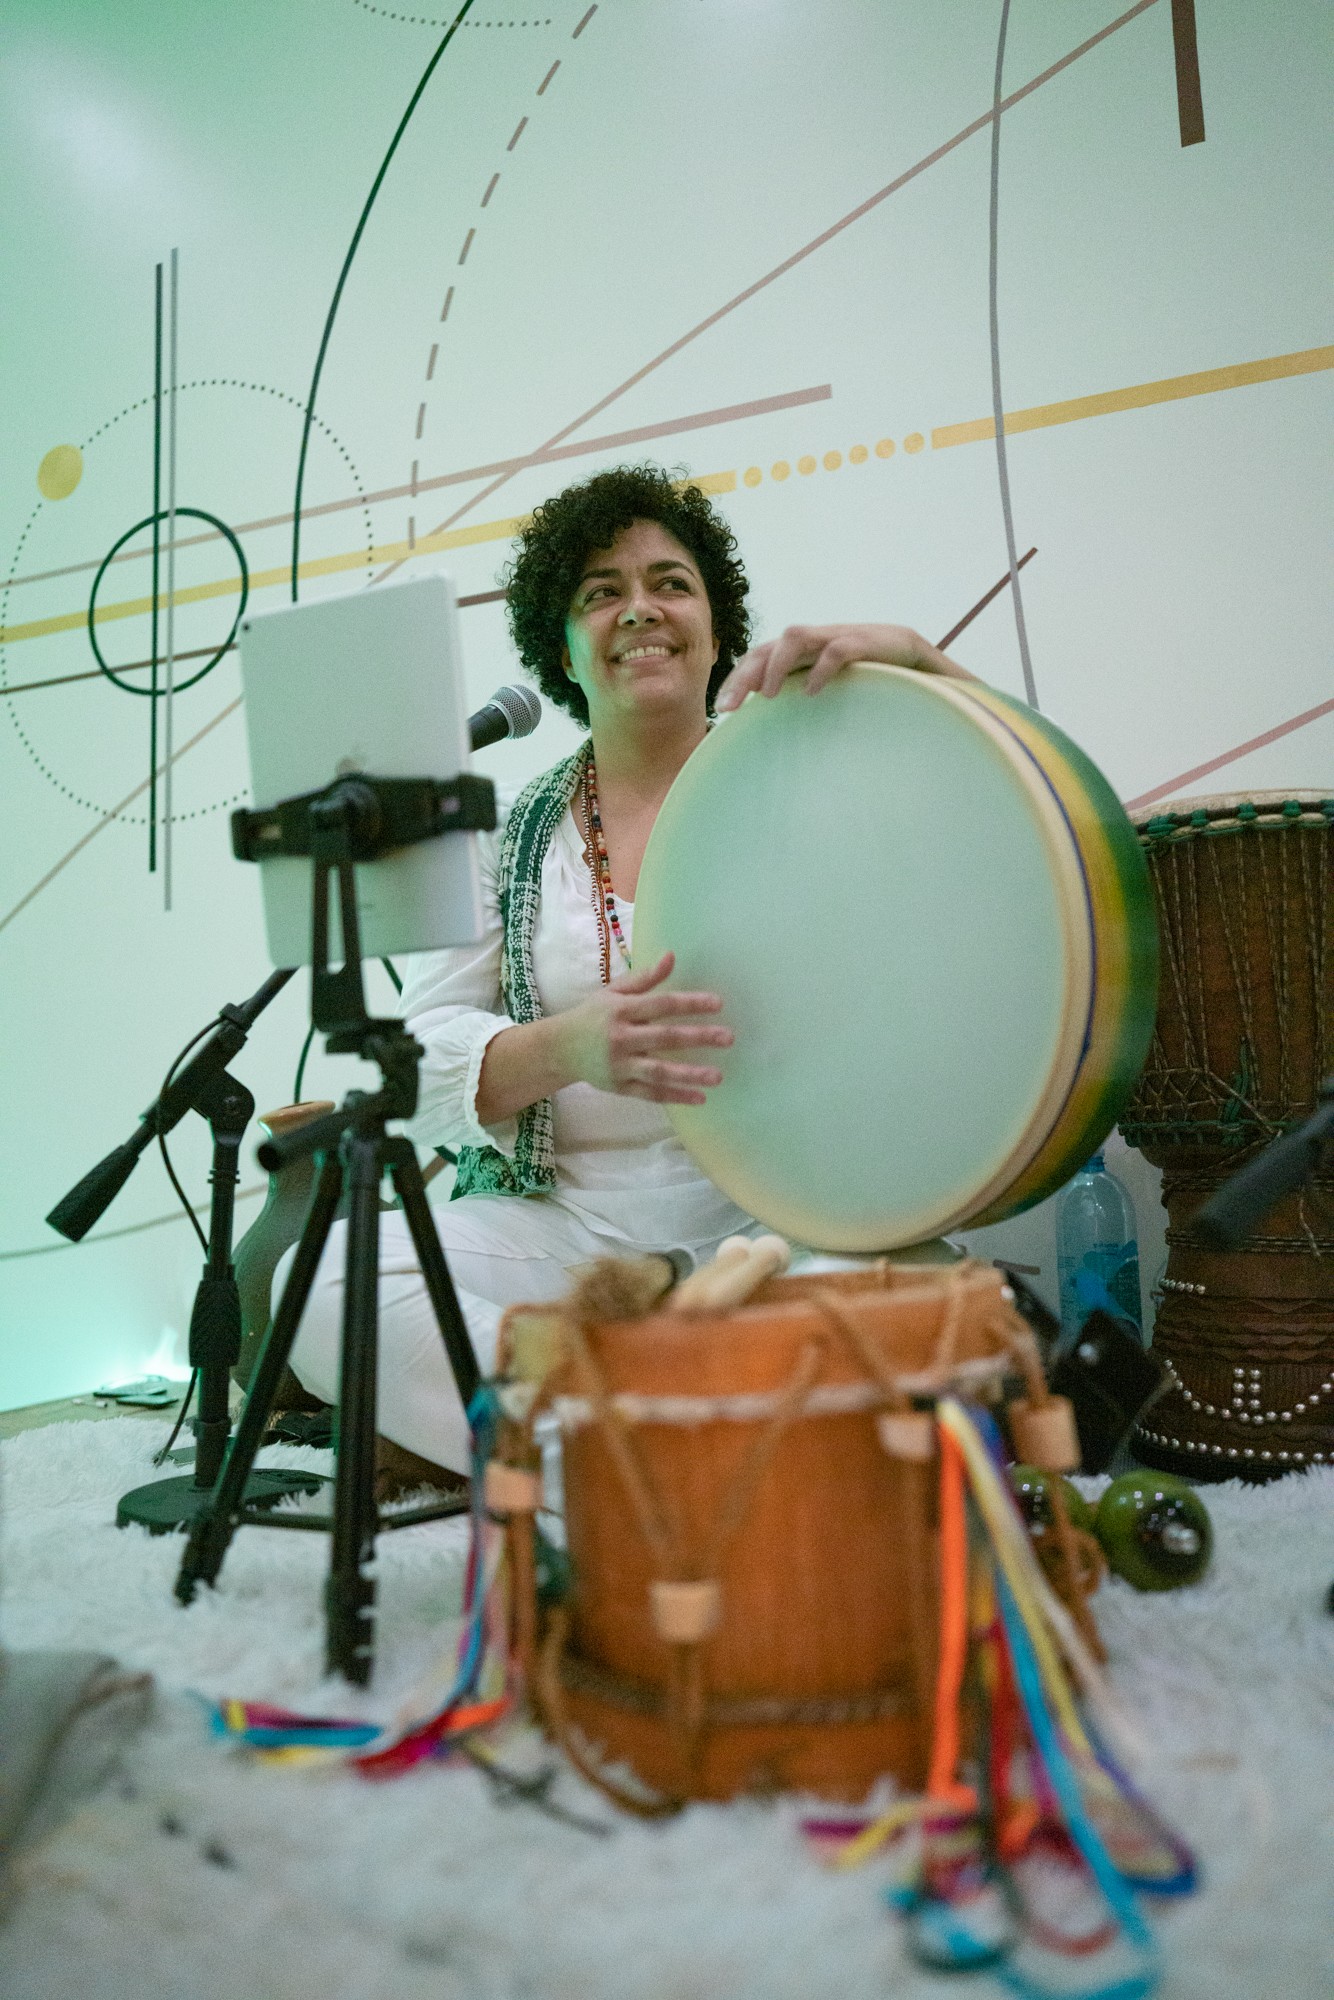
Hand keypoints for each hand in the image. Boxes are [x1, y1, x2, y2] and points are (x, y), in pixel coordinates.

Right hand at [556, 950, 731, 1105]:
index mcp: (621, 1010)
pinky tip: (700, 1097)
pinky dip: (675, 1096)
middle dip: (698, 1037)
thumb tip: (671, 956)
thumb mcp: (614, 992)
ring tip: (718, 1076)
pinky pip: (650, 1093)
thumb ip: (645, 978)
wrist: (559, 1049)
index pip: (661, 1004)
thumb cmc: (592, 1016)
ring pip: (658, 1071)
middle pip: (664, 1038)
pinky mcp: (619, 1087)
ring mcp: (620, 1065)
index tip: (718, 1004)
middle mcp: (621, 1038)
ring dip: (689, 1074)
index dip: (690, 1003)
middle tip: (728, 1038)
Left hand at [715, 623, 973, 710]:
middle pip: (772, 645)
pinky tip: (813, 692)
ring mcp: (857, 636)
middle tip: (730, 710)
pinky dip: (823, 668)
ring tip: (767, 697)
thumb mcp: (854, 718)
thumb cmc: (907, 711)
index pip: (767, 656)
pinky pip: (842, 648)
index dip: (742, 679)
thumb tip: (779, 766)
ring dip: (775, 665)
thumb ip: (822, 726)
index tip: (723, 713)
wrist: (962, 693)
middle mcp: (834, 639)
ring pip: (797, 636)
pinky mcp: (885, 641)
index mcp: (822, 656)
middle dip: (745, 674)